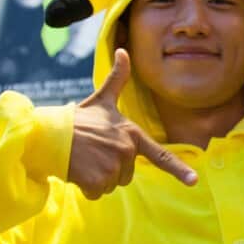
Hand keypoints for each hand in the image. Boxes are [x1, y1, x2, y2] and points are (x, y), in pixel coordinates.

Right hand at [67, 48, 197, 198]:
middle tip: (93, 152)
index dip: (179, 170)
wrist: (49, 134)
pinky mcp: (98, 180)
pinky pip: (97, 192)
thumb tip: (123, 50)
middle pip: (127, 175)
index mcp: (132, 134)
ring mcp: (113, 166)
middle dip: (110, 168)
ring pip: (111, 185)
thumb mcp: (102, 100)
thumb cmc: (77, 120)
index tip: (194, 181)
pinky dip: (86, 186)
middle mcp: (127, 150)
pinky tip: (77, 170)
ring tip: (84, 159)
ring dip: (97, 177)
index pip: (160, 155)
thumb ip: (117, 79)